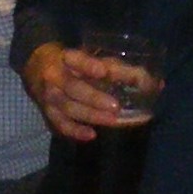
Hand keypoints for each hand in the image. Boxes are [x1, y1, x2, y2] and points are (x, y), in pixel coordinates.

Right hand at [20, 42, 152, 144]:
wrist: (36, 68)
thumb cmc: (73, 64)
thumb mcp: (92, 60)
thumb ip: (120, 71)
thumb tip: (156, 85)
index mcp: (66, 58)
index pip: (76, 60)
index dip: (88, 65)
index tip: (103, 71)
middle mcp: (54, 77)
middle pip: (72, 88)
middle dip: (93, 97)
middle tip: (115, 106)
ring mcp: (49, 96)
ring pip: (68, 107)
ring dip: (89, 115)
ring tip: (111, 120)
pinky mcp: (48, 112)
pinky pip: (59, 124)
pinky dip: (74, 130)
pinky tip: (91, 135)